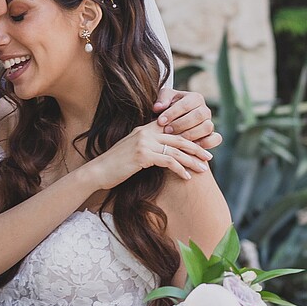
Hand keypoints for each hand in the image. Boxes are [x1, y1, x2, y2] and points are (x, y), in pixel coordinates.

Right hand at [85, 122, 211, 188]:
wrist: (98, 171)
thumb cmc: (116, 165)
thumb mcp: (133, 150)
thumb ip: (149, 146)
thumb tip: (166, 153)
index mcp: (144, 128)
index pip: (172, 129)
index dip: (189, 137)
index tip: (201, 146)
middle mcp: (145, 132)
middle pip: (178, 138)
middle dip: (196, 148)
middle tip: (208, 156)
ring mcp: (143, 143)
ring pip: (176, 150)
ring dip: (192, 161)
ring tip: (203, 169)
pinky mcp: (142, 155)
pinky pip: (168, 161)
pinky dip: (180, 169)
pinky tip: (187, 177)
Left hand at [154, 89, 222, 150]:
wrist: (173, 123)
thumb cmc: (168, 109)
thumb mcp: (164, 101)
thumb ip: (162, 100)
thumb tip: (158, 107)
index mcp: (195, 98)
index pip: (186, 104)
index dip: (173, 113)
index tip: (160, 121)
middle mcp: (205, 110)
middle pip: (199, 115)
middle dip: (181, 124)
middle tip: (167, 131)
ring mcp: (210, 123)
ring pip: (207, 127)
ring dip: (191, 134)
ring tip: (176, 139)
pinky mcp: (213, 136)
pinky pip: (216, 139)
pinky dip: (206, 143)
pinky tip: (190, 146)